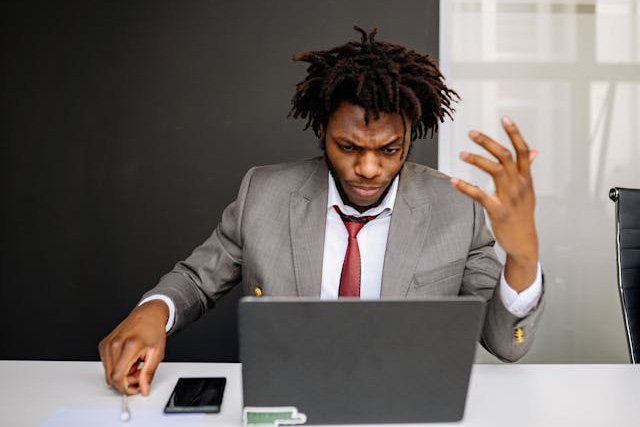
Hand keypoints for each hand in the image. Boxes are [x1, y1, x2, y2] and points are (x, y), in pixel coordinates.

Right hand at [98, 300, 167, 395]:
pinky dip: (118, 367)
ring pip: (108, 372)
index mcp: (129, 345)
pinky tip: (129, 359)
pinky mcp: (103, 345)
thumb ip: (148, 373)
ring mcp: (107, 344)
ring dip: (122, 374)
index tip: (135, 388)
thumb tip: (144, 389)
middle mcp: (114, 344)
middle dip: (126, 381)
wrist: (148, 315)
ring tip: (136, 364)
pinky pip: (107, 365)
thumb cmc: (153, 330)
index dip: (126, 387)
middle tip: (140, 373)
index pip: (118, 376)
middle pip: (112, 377)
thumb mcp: (156, 353)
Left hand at [450, 117, 537, 290]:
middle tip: (471, 133)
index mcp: (526, 179)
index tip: (505, 118)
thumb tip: (533, 151)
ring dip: (477, 160)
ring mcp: (510, 198)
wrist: (524, 243)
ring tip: (461, 153)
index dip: (515, 133)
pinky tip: (453, 180)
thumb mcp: (528, 191)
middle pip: (506, 157)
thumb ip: (527, 170)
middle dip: (488, 142)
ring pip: (495, 171)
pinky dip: (465, 187)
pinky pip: (480, 195)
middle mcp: (520, 185)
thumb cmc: (523, 215)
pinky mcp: (498, 211)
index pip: (523, 151)